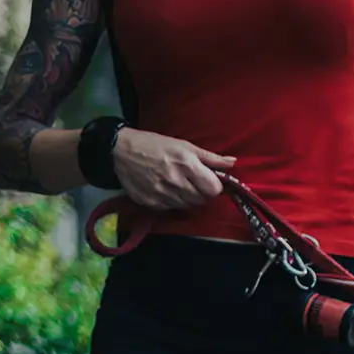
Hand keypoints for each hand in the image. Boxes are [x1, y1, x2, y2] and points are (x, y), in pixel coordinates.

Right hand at [113, 129, 235, 210]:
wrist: (120, 150)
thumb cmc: (155, 145)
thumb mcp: (184, 145)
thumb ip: (210, 158)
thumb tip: (233, 163)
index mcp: (186, 164)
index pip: (213, 189)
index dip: (213, 186)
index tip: (207, 181)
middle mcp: (175, 181)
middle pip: (201, 200)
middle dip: (200, 193)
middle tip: (191, 182)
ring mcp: (162, 194)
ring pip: (187, 206)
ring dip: (186, 198)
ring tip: (177, 185)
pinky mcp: (150, 202)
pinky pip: (170, 208)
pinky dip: (171, 202)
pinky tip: (165, 189)